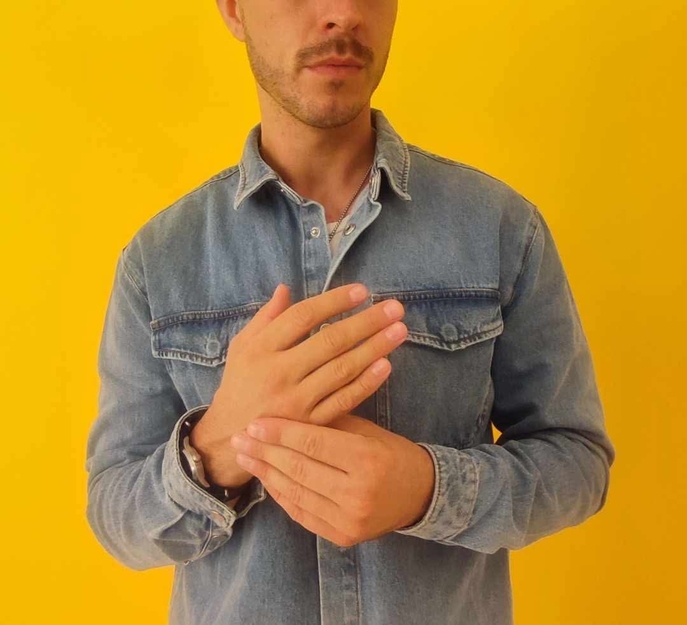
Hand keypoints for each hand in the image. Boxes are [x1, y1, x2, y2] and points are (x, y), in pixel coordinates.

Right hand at [190, 283, 407, 488]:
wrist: (230, 435)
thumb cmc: (240, 383)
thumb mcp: (242, 346)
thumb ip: (265, 318)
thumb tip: (286, 288)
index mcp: (261, 348)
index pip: (302, 317)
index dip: (333, 302)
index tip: (362, 291)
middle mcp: (279, 373)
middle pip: (329, 342)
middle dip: (365, 322)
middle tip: (395, 308)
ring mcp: (296, 401)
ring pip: (341, 370)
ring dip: (374, 348)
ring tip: (399, 331)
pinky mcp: (310, 424)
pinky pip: (343, 401)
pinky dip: (366, 383)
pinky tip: (386, 366)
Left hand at [228, 413, 435, 546]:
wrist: (420, 493)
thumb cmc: (390, 452)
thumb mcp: (365, 430)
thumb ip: (328, 424)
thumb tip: (284, 411)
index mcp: (367, 459)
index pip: (313, 444)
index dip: (280, 433)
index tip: (255, 423)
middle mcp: (358, 493)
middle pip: (299, 469)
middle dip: (265, 452)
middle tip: (239, 438)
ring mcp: (349, 520)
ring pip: (296, 493)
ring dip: (265, 474)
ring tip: (244, 457)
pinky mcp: (342, 536)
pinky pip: (302, 513)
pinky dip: (281, 494)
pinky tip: (265, 478)